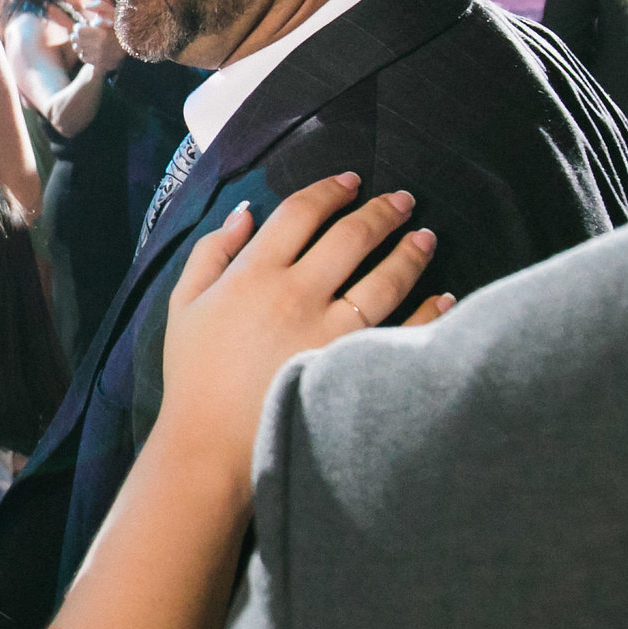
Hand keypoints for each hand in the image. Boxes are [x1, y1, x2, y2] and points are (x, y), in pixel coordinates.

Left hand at [71, 0, 127, 74]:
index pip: (79, 31)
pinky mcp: (101, 65)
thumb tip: (86, 6)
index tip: (81, 25)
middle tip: (81, 33)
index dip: (78, 27)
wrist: (136, 45)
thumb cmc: (123, 25)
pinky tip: (91, 49)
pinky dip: (85, 54)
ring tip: (85, 41)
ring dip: (80, 46)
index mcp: (102, 34)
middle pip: (77, 42)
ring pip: (79, 51)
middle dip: (76, 36)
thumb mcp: (114, 12)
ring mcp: (100, 58)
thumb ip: (100, 5)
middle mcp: (101, 47)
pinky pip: (85, 59)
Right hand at [158, 173, 446, 465]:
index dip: (330, 190)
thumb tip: (246, 212)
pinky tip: (444, 297)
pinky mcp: (351, 368)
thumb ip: (211, 253)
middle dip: (382, 211)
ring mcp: (329, 332)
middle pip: (350, 236)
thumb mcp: (184, 305)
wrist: (210, 447)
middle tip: (404, 199)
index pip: (300, 213)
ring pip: (383, 278)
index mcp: (252, 274)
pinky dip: (429, 312)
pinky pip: (402, 332)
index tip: (352, 181)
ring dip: (411, 251)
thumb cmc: (194, 377)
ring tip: (427, 237)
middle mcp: (295, 294)